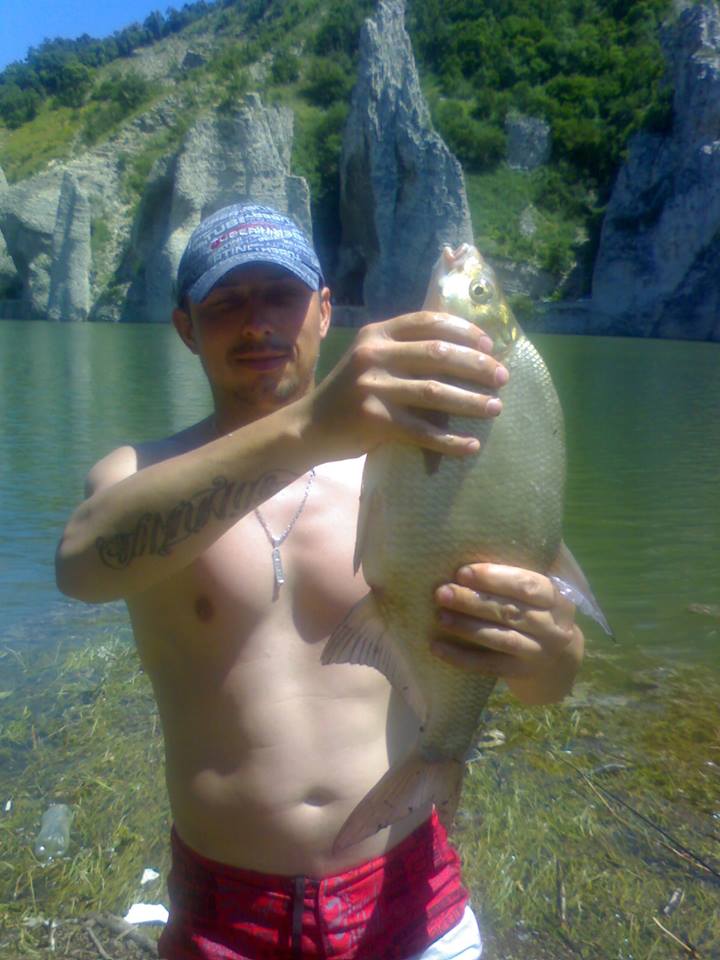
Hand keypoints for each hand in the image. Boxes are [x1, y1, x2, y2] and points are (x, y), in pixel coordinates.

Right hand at [307, 312, 508, 461]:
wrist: (310, 427)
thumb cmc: (349, 393)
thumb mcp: (370, 359)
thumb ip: (402, 350)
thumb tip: (461, 348)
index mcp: (377, 335)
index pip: (428, 321)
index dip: (463, 330)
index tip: (489, 344)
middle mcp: (373, 355)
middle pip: (438, 354)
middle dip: (477, 365)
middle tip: (502, 378)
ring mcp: (372, 387)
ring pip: (435, 392)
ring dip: (471, 401)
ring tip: (495, 408)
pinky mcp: (374, 420)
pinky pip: (422, 432)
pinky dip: (451, 441)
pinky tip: (472, 446)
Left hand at [432, 563, 582, 699]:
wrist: (557, 663)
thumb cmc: (540, 610)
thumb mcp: (544, 585)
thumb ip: (532, 557)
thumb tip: (513, 519)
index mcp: (557, 596)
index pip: (528, 585)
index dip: (495, 578)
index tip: (462, 571)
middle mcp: (553, 626)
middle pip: (510, 611)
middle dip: (473, 600)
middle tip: (442, 592)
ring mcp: (538, 652)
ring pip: (500, 638)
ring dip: (467, 627)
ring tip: (439, 615)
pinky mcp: (521, 673)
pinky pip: (489, 665)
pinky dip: (461, 657)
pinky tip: (437, 647)